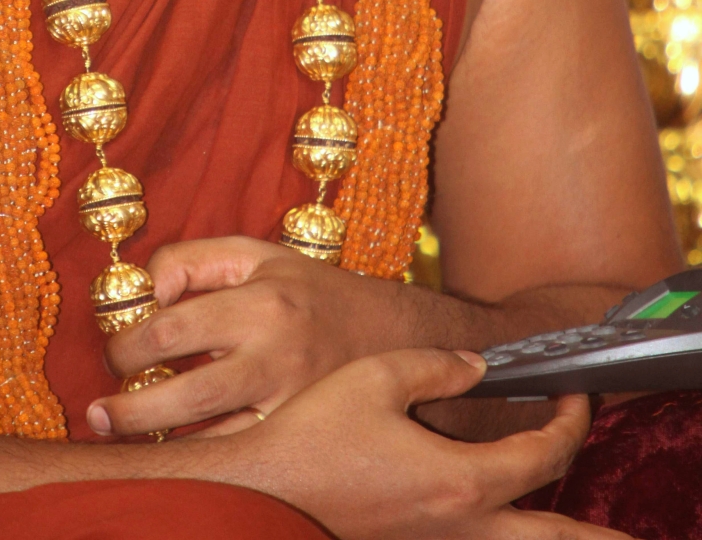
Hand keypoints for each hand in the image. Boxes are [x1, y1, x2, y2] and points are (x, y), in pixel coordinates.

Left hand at [90, 234, 428, 436]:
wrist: (396, 334)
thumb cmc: (309, 291)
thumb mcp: (254, 253)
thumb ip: (191, 259)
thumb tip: (146, 292)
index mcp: (260, 302)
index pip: (170, 329)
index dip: (126, 345)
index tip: (114, 354)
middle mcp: (277, 356)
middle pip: (186, 397)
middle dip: (130, 411)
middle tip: (102, 411)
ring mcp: (293, 405)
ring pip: (213, 441)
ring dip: (159, 445)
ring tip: (123, 438)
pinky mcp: (303, 437)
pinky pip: (242, 458)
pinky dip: (202, 462)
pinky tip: (175, 457)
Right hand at [182, 348, 628, 539]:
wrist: (262, 491)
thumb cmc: (314, 433)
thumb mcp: (377, 375)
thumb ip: (435, 366)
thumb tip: (476, 366)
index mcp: (461, 479)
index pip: (544, 454)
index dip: (569, 421)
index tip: (573, 393)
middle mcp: (460, 523)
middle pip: (550, 534)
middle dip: (593, 535)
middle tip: (626, 534)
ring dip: (550, 535)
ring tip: (582, 536)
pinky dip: (506, 535)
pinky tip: (503, 517)